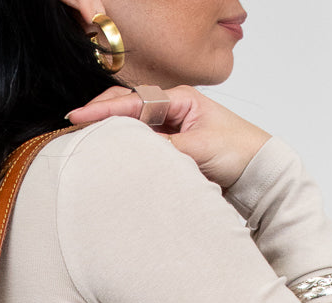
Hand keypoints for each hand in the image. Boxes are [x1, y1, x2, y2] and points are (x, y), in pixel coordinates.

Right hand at [65, 85, 271, 190]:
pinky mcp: (171, 151)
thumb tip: (132, 150)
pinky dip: (127, 153)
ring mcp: (170, 131)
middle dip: (101, 118)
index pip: (133, 101)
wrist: (258, 173)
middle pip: (128, 111)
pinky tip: (112, 158)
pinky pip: (143, 149)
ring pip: (133, 131)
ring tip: (86, 144)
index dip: (103, 110)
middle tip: (73, 128)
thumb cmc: (238, 152)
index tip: (78, 117)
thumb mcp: (198, 149)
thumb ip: (164, 148)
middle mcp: (172, 112)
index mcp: (179, 100)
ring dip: (112, 137)